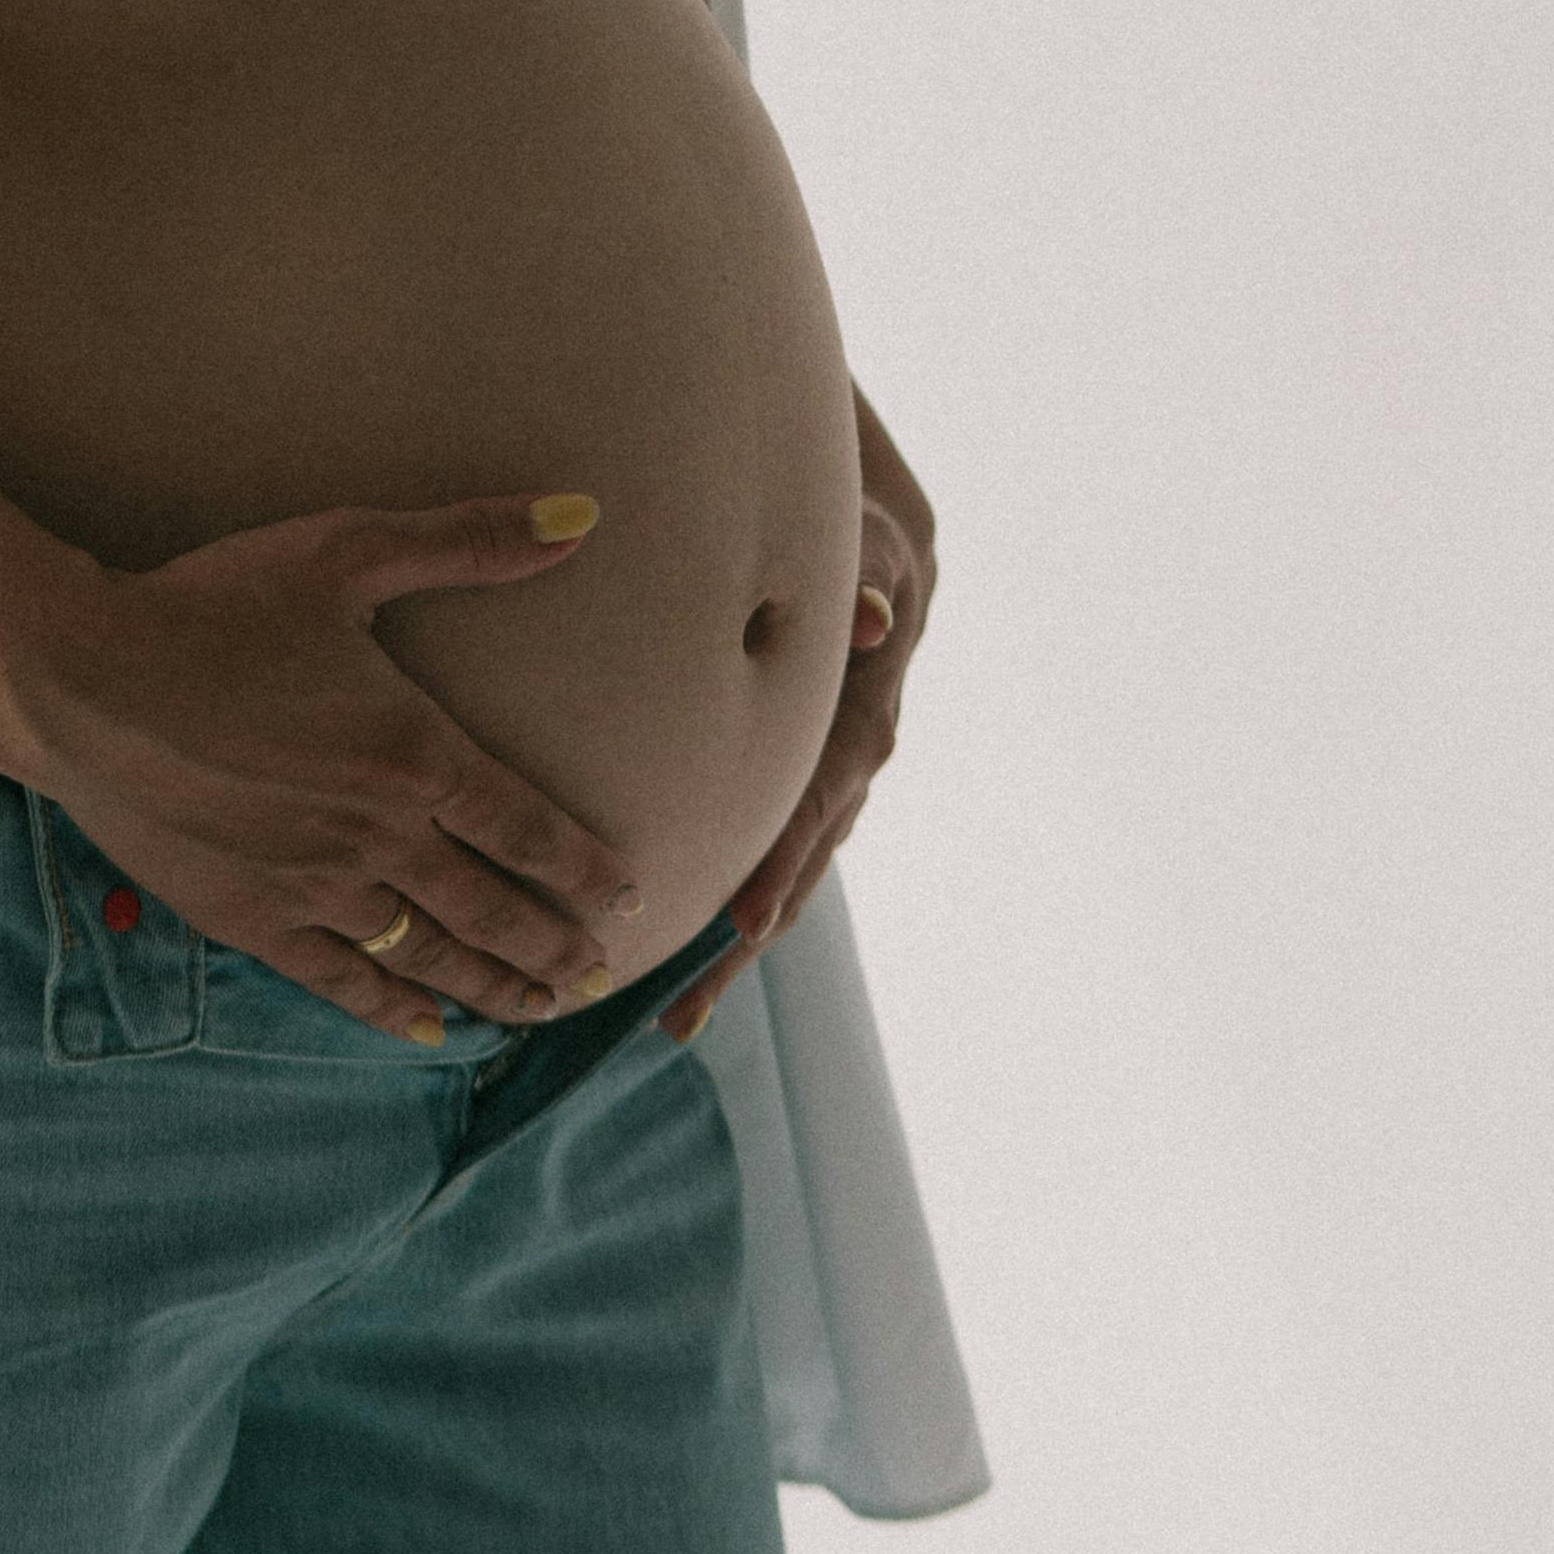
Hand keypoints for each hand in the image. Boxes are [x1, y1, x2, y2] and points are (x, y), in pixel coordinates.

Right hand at [0, 490, 646, 1048]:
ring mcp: (313, 886)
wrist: (84, 679)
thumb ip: (469, 542)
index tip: (629, 899)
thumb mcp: (347, 552)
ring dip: (492, 986)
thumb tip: (582, 515)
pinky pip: (340, 980)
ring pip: (428, 955)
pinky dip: (391, 1010)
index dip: (583, 869)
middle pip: (490, 910)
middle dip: (553, 947)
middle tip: (600, 978)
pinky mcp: (250, 917)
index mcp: (413, 752)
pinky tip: (428, 1031)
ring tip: (540, 1010)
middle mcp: (377, 835)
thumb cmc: (216, 604)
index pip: (527, 828)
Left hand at [662, 381, 933, 1041]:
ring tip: (672, 1014)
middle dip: (741, 944)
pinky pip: (760, 861)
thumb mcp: (875, 546)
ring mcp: (820, 794)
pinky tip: (673, 960)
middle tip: (686, 1005)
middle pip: (795, 875)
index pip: (818, 808)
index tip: (741, 920)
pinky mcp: (789, 792)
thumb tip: (874, 619)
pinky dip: (725, 910)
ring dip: (728, 949)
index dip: (780, 864)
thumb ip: (869, 577)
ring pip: (776, 885)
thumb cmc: (863, 540)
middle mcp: (847, 777)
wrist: (881, 551)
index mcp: (865, 728)